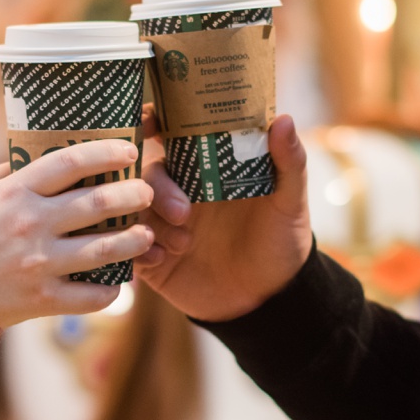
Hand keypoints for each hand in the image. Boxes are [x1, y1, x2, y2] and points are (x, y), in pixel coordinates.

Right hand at [0, 139, 153, 327]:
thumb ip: (6, 173)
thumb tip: (37, 150)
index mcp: (13, 193)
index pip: (70, 162)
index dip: (106, 152)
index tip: (129, 150)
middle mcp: (30, 224)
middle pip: (98, 202)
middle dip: (132, 193)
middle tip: (145, 191)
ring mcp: (39, 264)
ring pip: (105, 249)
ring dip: (134, 239)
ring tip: (146, 233)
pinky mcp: (42, 300)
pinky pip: (91, 296)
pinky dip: (111, 289)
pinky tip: (120, 281)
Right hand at [136, 112, 312, 321]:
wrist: (271, 299)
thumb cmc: (281, 241)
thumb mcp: (290, 202)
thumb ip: (288, 163)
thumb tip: (283, 120)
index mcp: (208, 169)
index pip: (171, 135)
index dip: (152, 121)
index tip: (150, 122)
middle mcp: (181, 191)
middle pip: (149, 173)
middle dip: (160, 188)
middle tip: (184, 212)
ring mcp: (165, 225)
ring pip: (134, 210)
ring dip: (152, 221)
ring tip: (184, 244)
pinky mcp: (156, 258)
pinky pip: (130, 248)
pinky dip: (140, 250)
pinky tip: (165, 259)